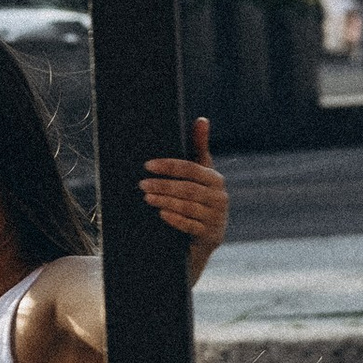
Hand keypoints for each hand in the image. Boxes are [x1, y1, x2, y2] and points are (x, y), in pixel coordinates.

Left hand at [140, 115, 227, 276]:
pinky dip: (175, 218)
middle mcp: (220, 198)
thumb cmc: (196, 201)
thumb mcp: (198, 176)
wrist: (198, 242)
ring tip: (146, 197)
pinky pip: (191, 226)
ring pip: (188, 206)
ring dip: (165, 200)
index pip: (192, 168)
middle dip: (163, 185)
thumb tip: (202, 119)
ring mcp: (217, 219)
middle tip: (142, 184)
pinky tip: (161, 213)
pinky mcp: (211, 236)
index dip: (169, 166)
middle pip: (188, 188)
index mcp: (216, 180)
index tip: (148, 165)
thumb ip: (199, 148)